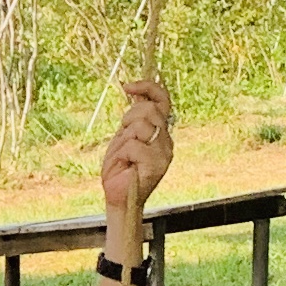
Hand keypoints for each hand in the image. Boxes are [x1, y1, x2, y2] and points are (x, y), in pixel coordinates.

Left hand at [99, 76, 174, 232]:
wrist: (118, 199)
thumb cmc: (120, 170)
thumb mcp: (124, 137)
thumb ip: (133, 117)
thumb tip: (132, 89)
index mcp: (161, 132)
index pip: (162, 100)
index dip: (147, 87)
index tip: (127, 86)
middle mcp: (167, 141)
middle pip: (148, 109)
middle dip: (128, 120)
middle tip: (123, 141)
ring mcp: (164, 153)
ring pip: (140, 125)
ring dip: (123, 140)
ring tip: (124, 157)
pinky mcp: (157, 164)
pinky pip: (133, 145)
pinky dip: (121, 155)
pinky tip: (125, 167)